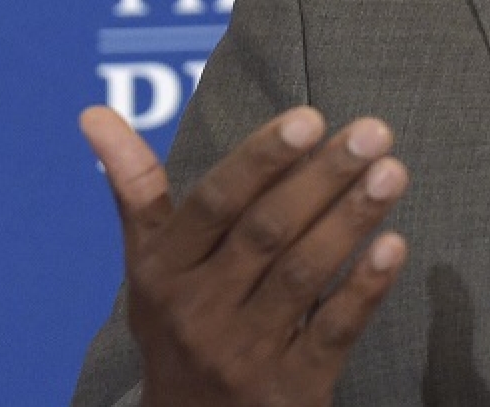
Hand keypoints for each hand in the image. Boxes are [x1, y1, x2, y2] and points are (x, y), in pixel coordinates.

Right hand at [80, 105, 409, 406]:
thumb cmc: (179, 322)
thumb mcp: (149, 265)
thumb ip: (137, 189)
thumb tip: (94, 111)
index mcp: (164, 272)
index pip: (214, 204)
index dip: (261, 159)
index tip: (311, 117)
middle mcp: (198, 310)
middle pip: (265, 232)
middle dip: (321, 178)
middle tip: (374, 132)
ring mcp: (244, 352)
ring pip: (302, 275)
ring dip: (350, 220)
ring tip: (393, 172)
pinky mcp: (290, 387)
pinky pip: (332, 331)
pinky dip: (364, 288)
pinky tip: (395, 244)